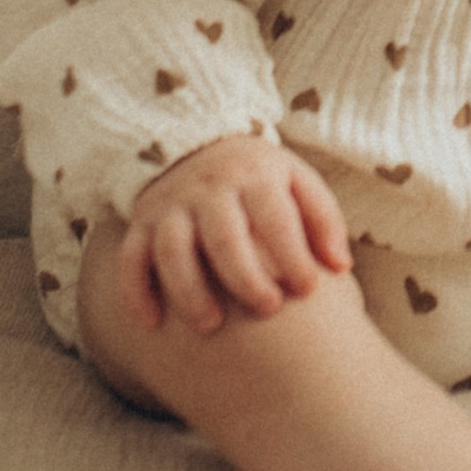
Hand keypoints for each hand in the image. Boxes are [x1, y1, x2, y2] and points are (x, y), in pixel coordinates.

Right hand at [120, 136, 351, 336]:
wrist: (199, 144)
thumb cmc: (261, 180)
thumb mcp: (298, 182)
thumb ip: (323, 220)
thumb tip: (339, 267)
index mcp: (255, 177)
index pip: (275, 218)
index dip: (292, 255)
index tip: (309, 290)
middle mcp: (210, 189)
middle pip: (224, 236)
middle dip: (245, 277)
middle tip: (267, 310)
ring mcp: (172, 206)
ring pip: (173, 249)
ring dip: (189, 290)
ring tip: (210, 326)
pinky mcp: (142, 223)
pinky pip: (131, 257)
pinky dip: (135, 290)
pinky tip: (152, 324)